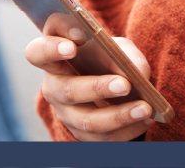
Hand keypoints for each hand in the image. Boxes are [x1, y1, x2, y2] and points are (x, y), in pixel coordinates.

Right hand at [26, 20, 154, 141]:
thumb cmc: (107, 57)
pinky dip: (129, 129)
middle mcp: (54, 88)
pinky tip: (147, 119)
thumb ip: (123, 52)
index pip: (38, 52)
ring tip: (145, 107)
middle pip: (67, 91)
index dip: (52, 49)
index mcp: (53, 58)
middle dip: (97, 88)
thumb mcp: (115, 46)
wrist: (112, 83)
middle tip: (125, 84)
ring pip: (88, 121)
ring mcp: (66, 114)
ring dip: (119, 115)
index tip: (73, 46)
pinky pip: (104, 138)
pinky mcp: (83, 134)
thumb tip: (136, 72)